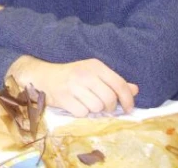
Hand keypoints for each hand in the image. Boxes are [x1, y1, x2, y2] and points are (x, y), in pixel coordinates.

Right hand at [7, 55, 138, 116]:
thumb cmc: (71, 75)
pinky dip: (81, 113)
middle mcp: (85, 74)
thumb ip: (114, 81)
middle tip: (104, 108)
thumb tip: (135, 89)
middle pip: (109, 99)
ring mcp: (73, 85)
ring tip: (87, 104)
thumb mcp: (93, 73)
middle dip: (109, 108)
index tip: (127, 109)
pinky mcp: (63, 97)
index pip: (119, 85)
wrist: (42, 76)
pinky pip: (82, 113)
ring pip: (97, 107)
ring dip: (94, 110)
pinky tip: (76, 105)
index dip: (127, 100)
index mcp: (95, 66)